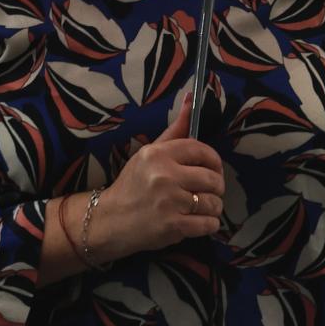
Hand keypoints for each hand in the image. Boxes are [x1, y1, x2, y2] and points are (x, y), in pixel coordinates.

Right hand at [93, 97, 224, 259]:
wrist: (108, 220)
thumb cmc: (132, 185)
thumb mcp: (149, 154)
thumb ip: (175, 131)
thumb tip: (191, 99)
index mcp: (158, 154)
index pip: (200, 150)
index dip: (214, 161)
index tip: (213, 169)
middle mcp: (164, 175)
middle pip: (212, 178)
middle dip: (216, 187)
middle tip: (208, 192)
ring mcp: (169, 202)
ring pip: (213, 202)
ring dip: (213, 208)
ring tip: (200, 209)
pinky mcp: (172, 226)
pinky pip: (208, 224)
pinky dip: (209, 225)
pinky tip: (199, 223)